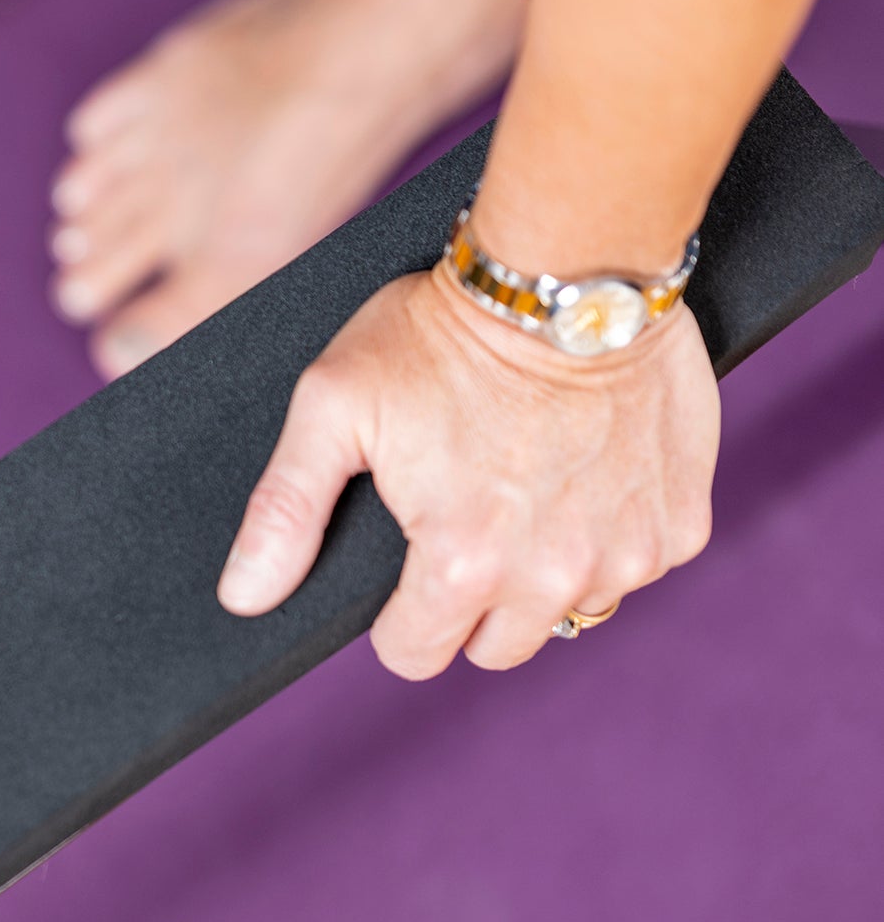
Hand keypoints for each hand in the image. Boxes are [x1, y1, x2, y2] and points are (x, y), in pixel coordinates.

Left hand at [217, 263, 718, 677]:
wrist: (571, 268)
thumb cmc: (439, 331)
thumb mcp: (333, 405)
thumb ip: (284, 511)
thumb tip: (242, 598)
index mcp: (463, 561)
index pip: (415, 653)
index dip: (396, 616)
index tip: (403, 559)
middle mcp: (553, 575)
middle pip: (495, 646)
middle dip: (468, 602)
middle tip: (462, 519)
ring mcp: (627, 553)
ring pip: (569, 611)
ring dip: (542, 574)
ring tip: (521, 491)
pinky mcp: (679, 523)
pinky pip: (637, 567)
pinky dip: (608, 536)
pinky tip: (581, 473)